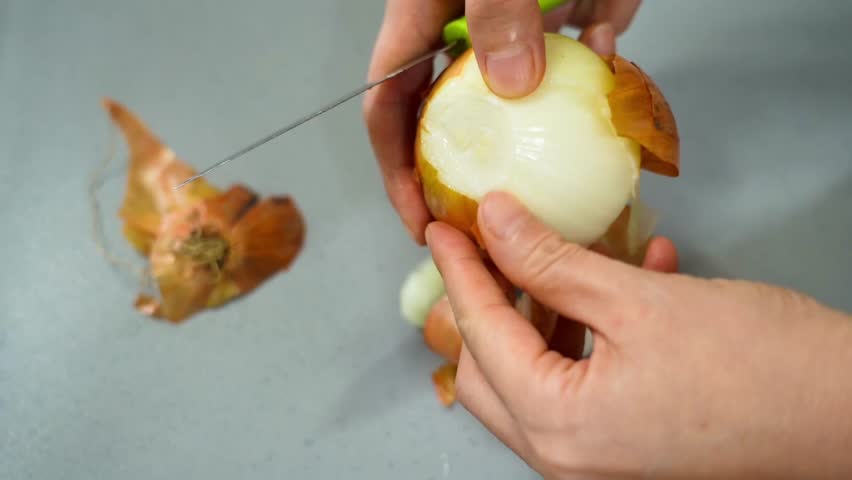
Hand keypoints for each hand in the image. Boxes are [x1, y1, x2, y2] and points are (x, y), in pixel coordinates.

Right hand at [363, 0, 641, 243]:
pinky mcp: (578, 6)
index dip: (394, 169)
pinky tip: (613, 113)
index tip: (420, 220)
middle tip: (486, 229)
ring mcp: (526, 20)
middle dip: (459, 173)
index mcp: (425, 10)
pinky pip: (583, 60)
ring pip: (519, 97)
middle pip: (447, 113)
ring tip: (550, 196)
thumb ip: (498, 8)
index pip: (389, 104)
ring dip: (532, 142)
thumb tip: (508, 86)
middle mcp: (469, 24)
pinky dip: (596, 87)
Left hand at [426, 191, 851, 478]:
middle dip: (489, 300)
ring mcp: (597, 459)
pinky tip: (627, 276)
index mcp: (558, 426)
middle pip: (491, 369)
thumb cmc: (758, 364)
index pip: (481, 335)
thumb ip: (552, 262)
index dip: (460, 271)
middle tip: (492, 244)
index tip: (443, 228)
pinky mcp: (628, 445)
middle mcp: (566, 457)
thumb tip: (494, 222)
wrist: (851, 416)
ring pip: (535, 373)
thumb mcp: (639, 300)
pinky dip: (592, 332)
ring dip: (545, 311)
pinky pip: (583, 382)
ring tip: (567, 255)